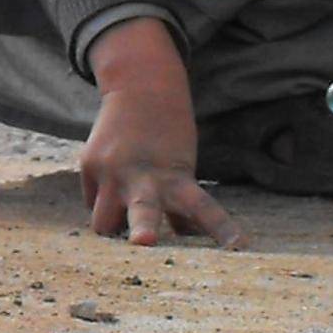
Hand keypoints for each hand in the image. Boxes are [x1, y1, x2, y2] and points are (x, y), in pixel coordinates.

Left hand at [82, 17, 245, 248]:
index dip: (112, 223)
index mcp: (94, 172)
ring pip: (148, 211)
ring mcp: (146, 177)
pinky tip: (237, 244)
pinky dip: (219, 227)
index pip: (99, 215)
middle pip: (105, 218)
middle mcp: (114, 180)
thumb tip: (140, 232)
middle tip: (124, 245)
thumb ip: (122, 196)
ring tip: (148, 243)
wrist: (145, 86)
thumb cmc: (128, 131)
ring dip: (145, 229)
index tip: (123, 224)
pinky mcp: (178, 176)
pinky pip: (200, 207)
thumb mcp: (112, 159)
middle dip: (103, 231)